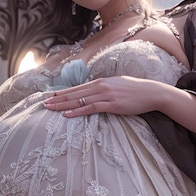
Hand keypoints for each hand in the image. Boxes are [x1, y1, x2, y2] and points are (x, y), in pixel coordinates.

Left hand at [43, 76, 162, 117]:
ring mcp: (105, 95)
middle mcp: (100, 86)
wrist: (151, 92)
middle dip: (57, 98)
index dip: (62, 92)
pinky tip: (67, 114)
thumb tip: (94, 92)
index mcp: (100, 81)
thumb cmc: (135, 90)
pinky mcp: (111, 105)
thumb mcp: (116, 85)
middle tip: (43, 103)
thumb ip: (104, 88)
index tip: (50, 95)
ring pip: (79, 100)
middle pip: (74, 93)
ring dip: (63, 105)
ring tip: (50, 108)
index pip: (77, 88)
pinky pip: (90, 108)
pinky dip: (77, 111)